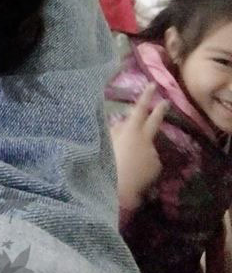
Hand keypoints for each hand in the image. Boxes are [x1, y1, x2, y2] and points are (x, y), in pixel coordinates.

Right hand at [109, 82, 167, 210]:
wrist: (119, 188)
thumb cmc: (107, 161)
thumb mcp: (105, 141)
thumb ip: (115, 130)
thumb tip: (122, 123)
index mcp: (131, 129)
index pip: (140, 108)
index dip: (145, 96)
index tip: (152, 84)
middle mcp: (145, 139)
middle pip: (154, 121)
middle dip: (160, 110)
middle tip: (166, 101)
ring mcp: (153, 153)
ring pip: (148, 146)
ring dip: (142, 148)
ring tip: (127, 161)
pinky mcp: (156, 167)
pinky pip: (149, 161)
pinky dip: (144, 163)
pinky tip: (134, 170)